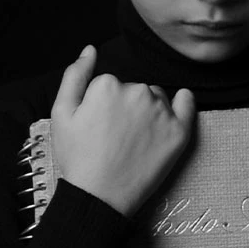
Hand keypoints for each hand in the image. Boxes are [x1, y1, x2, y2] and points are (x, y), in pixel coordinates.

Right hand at [50, 45, 195, 217]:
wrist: (100, 197)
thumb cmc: (78, 157)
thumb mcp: (61, 113)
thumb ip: (74, 76)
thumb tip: (90, 50)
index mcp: (108, 84)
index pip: (109, 85)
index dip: (102, 106)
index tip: (98, 127)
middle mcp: (138, 92)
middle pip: (135, 89)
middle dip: (126, 106)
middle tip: (115, 137)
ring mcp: (161, 112)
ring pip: (157, 99)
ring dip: (149, 111)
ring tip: (134, 140)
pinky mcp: (179, 132)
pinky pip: (187, 105)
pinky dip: (184, 103)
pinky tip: (182, 102)